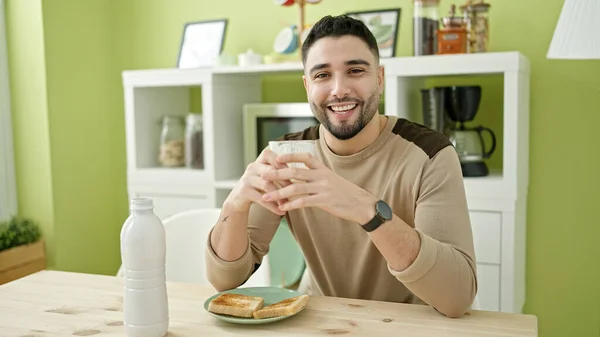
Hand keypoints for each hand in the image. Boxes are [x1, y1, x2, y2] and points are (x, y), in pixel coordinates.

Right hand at [225, 148, 291, 215]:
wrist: (237, 200)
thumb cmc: (257, 187)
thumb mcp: (265, 177)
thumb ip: (277, 173)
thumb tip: (301, 175)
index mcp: (259, 162)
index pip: (268, 154)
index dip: (280, 159)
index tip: (292, 168)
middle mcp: (252, 168)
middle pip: (270, 171)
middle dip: (284, 181)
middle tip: (295, 190)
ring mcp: (247, 179)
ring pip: (266, 185)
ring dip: (279, 195)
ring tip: (288, 203)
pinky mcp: (244, 191)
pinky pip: (261, 199)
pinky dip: (273, 206)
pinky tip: (281, 212)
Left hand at [260, 152, 378, 223]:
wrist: (362, 205)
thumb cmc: (346, 193)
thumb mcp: (332, 180)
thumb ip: (317, 176)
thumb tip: (301, 175)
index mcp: (323, 169)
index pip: (305, 157)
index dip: (290, 156)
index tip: (277, 158)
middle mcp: (322, 176)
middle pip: (295, 172)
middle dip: (277, 173)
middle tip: (263, 175)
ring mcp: (323, 188)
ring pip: (296, 187)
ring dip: (279, 193)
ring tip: (266, 196)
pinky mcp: (325, 201)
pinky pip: (304, 202)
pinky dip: (291, 205)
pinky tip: (282, 208)